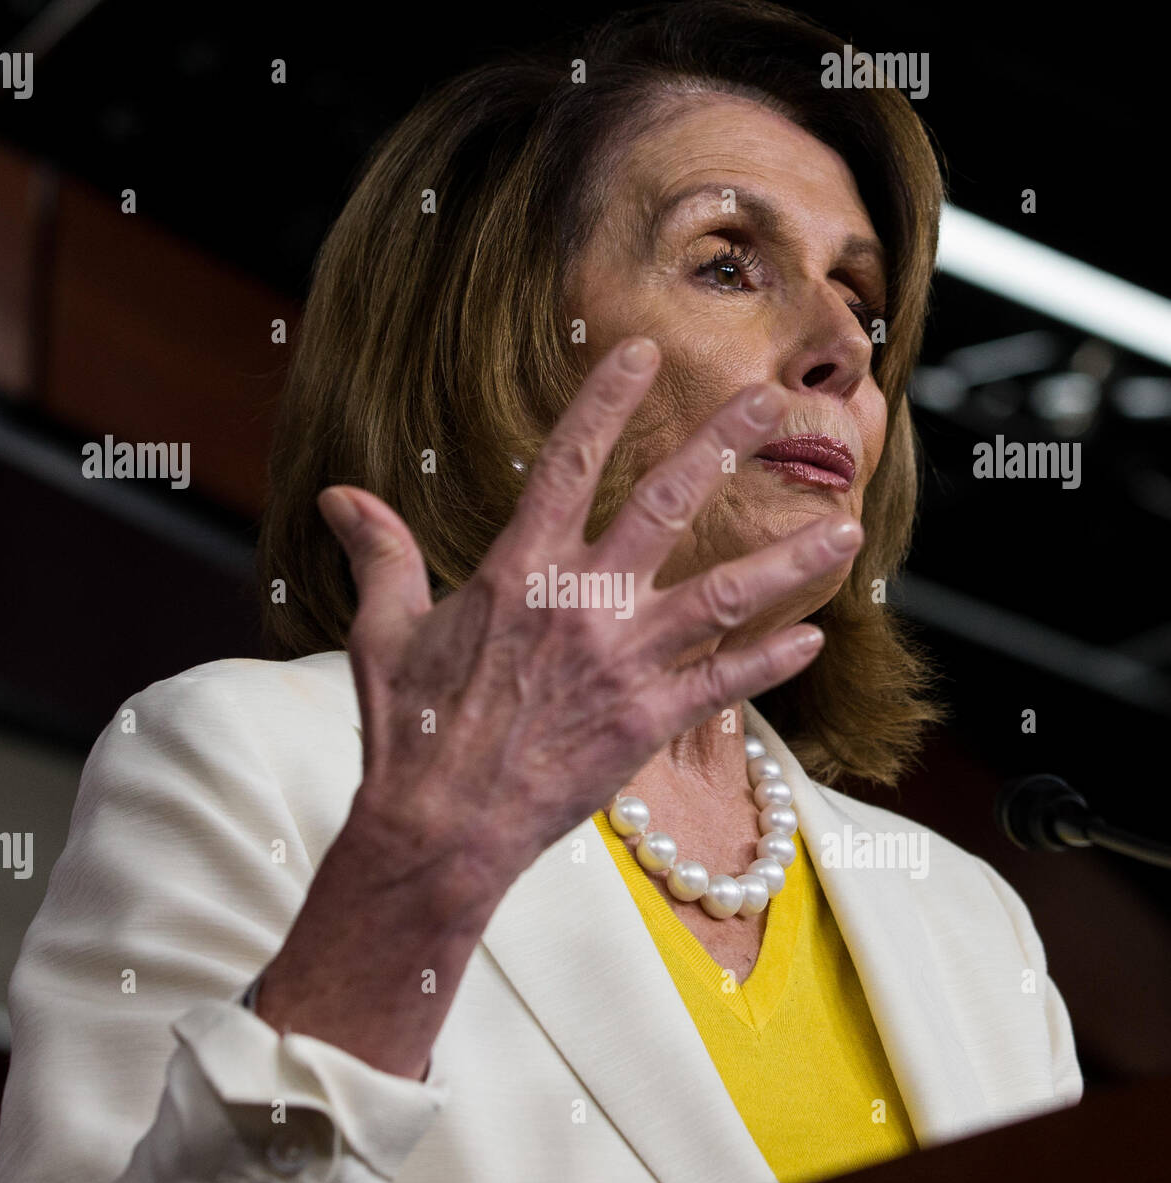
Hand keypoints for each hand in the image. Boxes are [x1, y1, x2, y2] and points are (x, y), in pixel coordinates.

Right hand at [318, 336, 861, 918]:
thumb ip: (378, 552)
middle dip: (722, 444)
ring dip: (786, 561)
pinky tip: (812, 639)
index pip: (570, 461)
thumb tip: (338, 495)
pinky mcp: (645, 722)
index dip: (608, 400)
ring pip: (721, 595)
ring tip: (845, 530)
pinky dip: (768, 662)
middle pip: (666, 504)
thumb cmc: (407, 729)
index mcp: (518, 569)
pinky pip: (722, 685)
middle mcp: (580, 602)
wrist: (436, 830)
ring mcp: (621, 662)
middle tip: (771, 401)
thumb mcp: (383, 629)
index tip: (645, 353)